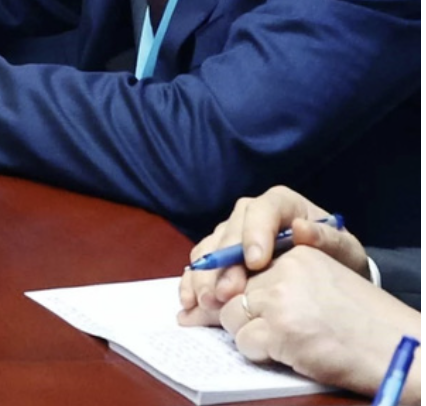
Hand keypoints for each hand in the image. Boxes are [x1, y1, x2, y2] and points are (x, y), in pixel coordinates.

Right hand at [181, 188, 368, 321]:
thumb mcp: (345, 250)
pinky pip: (201, 264)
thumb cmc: (340, 261)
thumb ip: (327, 239)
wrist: (332, 278)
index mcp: (280, 204)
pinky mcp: (222, 255)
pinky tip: (190, 302)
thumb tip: (301, 229)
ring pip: (210, 248)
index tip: (255, 263)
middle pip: (229, 232)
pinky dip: (194, 282)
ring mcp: (233, 234)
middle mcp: (251, 214)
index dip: (253, 234)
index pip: (260, 210)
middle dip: (224, 265)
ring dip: (205, 276)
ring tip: (206, 303)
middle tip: (225, 294)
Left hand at [194, 248, 422, 399]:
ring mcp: (281, 299)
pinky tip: (287, 353)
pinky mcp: (281, 329)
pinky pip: (245, 343)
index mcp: (297, 253)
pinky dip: (258, 353)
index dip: (217, 280)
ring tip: (280, 340)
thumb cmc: (363, 325)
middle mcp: (286, 269)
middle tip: (206, 318)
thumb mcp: (319, 285)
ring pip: (231, 316)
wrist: (404, 351)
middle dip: (221, 309)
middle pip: (228, 288)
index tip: (203, 297)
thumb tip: (204, 300)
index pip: (238, 260)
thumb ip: (274, 281)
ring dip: (246, 334)